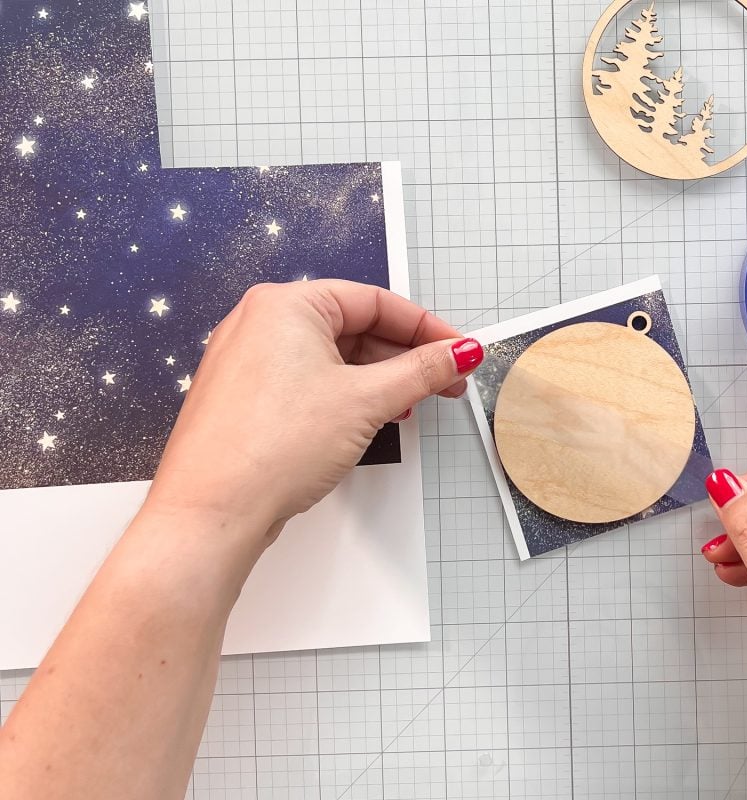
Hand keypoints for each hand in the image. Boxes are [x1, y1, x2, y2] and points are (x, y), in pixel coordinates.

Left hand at [147, 279, 482, 537]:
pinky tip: (370, 418)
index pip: (375, 301)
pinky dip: (346, 394)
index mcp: (285, 304)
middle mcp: (260, 323)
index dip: (426, 328)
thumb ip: (421, 372)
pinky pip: (309, 380)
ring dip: (378, 379)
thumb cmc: (267, 449)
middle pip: (354, 327)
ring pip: (332, 356)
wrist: (212, 512)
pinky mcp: (247, 397)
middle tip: (444, 381)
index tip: (457, 351)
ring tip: (411, 405)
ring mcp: (249, 360)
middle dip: (404, 357)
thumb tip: (456, 353)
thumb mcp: (366, 401)